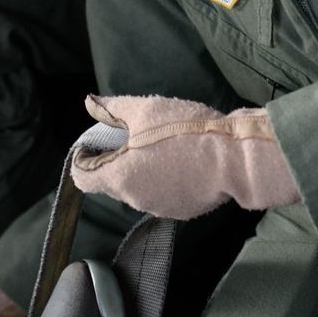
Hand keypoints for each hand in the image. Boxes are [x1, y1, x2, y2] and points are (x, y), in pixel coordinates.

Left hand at [70, 92, 299, 219]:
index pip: (83, 179)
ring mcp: (161, 209)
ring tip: (164, 146)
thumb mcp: (145, 109)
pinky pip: (164, 195)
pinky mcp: (184, 212)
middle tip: (136, 137)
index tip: (97, 145)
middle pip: (112, 182)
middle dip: (118, 162)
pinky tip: (184, 162)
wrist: (235, 158)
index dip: (85, 160)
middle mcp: (135, 200)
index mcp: (121, 177)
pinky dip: (166, 181)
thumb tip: (90, 104)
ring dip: (143, 171)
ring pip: (139, 189)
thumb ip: (112, 109)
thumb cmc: (184, 130)